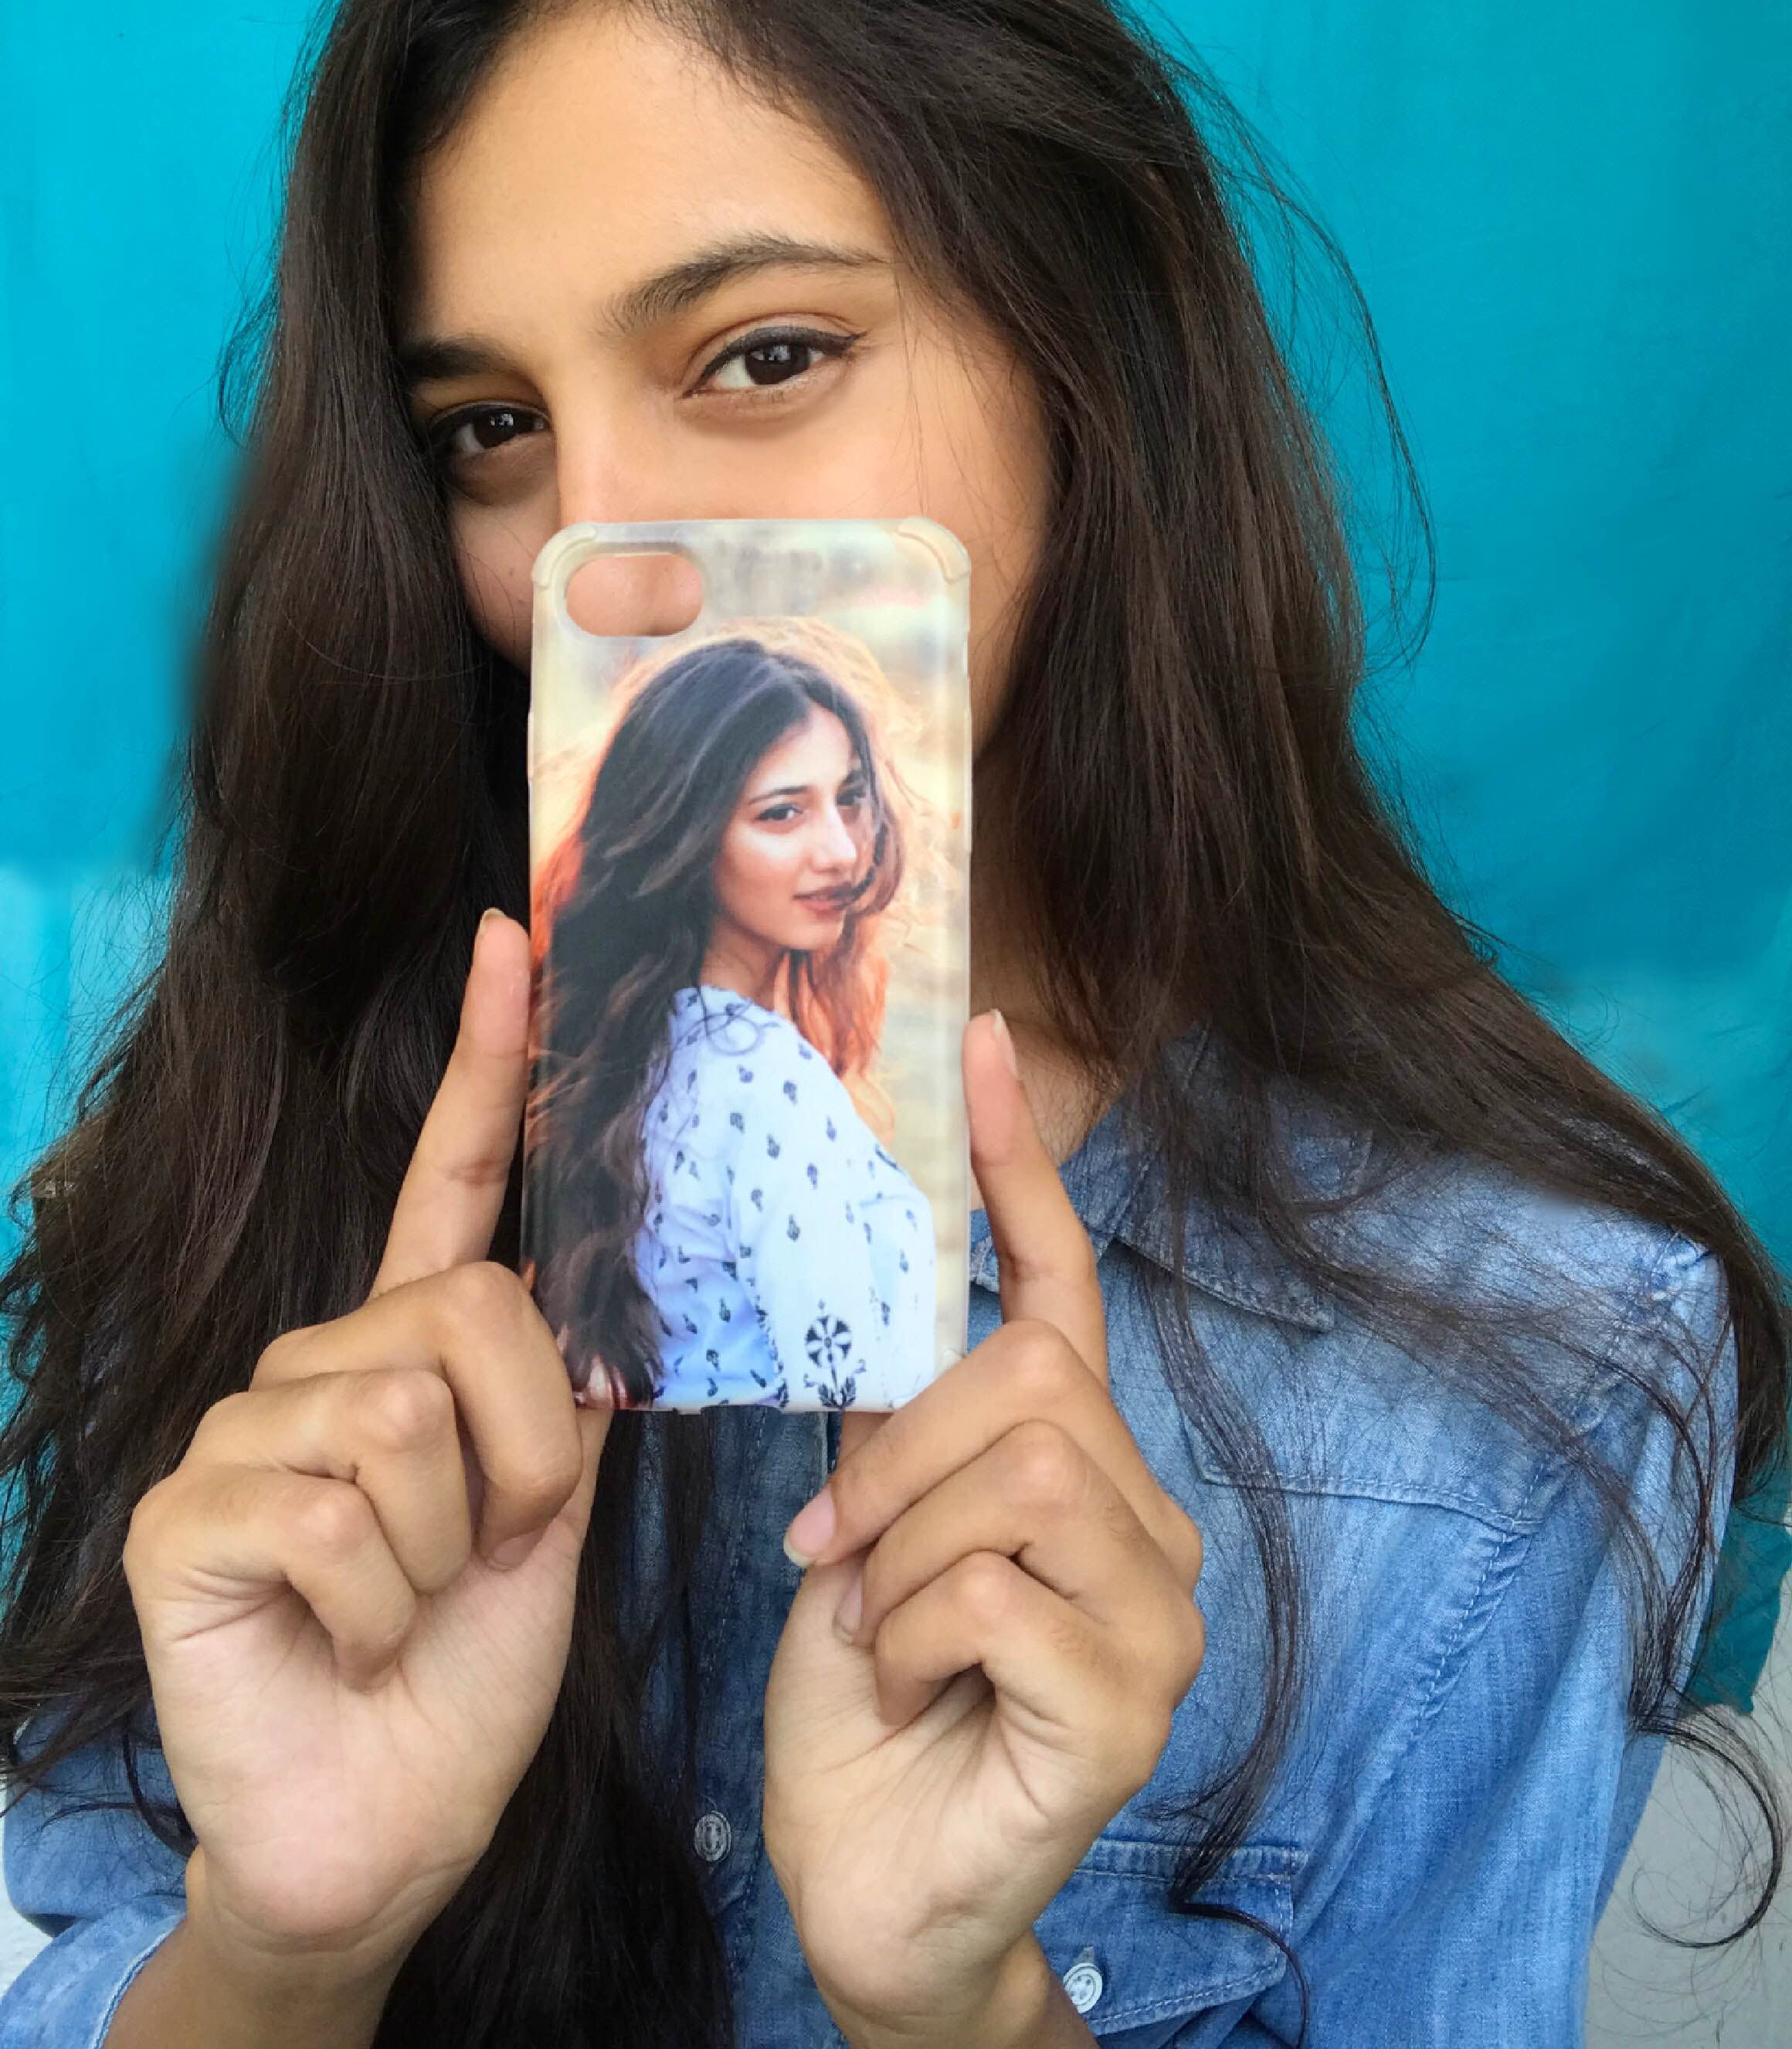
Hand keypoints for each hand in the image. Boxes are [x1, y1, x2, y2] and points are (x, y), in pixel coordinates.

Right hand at [120, 912, 609, 1999]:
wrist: (384, 1826)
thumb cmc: (467, 1670)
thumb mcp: (544, 1521)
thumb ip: (556, 1400)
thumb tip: (574, 1287)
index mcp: (404, 1350)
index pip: (448, 1183)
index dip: (487, 1063)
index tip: (517, 936)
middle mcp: (313, 1364)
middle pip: (469, 1312)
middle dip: (521, 1457)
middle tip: (485, 1556)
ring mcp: (239, 1432)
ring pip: (409, 1413)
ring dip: (454, 1544)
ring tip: (411, 1605)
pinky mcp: (187, 1517)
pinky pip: (341, 1509)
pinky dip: (383, 1602)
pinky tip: (343, 1638)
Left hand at [761, 1012, 1205, 2047]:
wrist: (866, 1882)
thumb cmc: (868, 1699)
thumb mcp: (867, 1527)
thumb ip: (898, 1420)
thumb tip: (870, 1276)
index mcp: (1079, 1461)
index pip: (1063, 1289)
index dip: (1019, 1170)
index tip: (982, 1048)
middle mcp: (1147, 1521)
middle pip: (1033, 1379)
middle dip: (898, 1452)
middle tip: (833, 1544)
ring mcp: (1157, 1616)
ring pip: (1021, 1472)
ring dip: (901, 1548)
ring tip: (874, 1626)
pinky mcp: (1130, 1705)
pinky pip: (999, 1591)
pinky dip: (913, 1628)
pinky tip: (907, 1683)